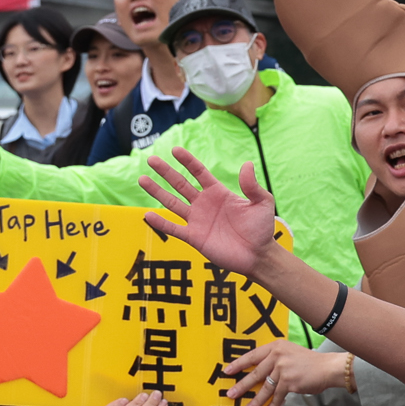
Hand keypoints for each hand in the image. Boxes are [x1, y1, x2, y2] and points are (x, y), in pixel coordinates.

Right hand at [139, 149, 277, 278]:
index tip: (175, 150)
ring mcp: (197, 221)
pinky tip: (148, 214)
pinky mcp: (194, 238)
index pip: (199, 172)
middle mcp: (204, 204)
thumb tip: (247, 164)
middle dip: (165, 172)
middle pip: (180, 184)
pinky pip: (174, 229)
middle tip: (151, 159)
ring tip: (142, 179)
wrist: (259, 255)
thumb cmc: (262, 229)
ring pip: (172, 203)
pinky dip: (161, 223)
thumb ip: (253, 185)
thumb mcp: (262, 203)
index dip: (187, 161)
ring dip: (157, 192)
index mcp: (218, 193)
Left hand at [224, 340, 348, 405]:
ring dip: (255, 401)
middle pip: (255, 373)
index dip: (239, 364)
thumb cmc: (308, 362)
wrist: (327, 368)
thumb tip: (258, 375)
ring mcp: (283, 368)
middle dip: (241, 386)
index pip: (252, 355)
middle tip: (230, 394)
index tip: (227, 372)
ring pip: (265, 388)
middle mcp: (277, 355)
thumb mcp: (289, 354)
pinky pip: (277, 396)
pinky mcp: (289, 381)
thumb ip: (274, 360)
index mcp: (275, 346)